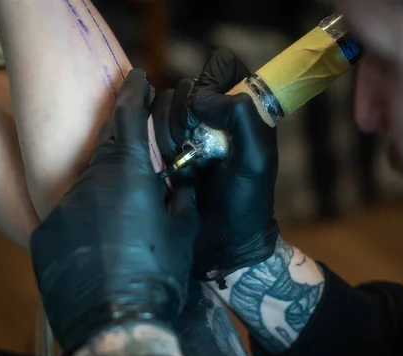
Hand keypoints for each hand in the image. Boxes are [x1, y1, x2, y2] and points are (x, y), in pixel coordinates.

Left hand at [30, 69, 198, 355]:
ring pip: (86, 188)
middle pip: (105, 152)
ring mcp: (61, 209)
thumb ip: (181, 199)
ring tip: (123, 222)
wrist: (116, 324)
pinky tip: (100, 246)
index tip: (138, 78)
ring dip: (105, 194)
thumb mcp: (182, 233)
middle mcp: (87, 183)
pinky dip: (86, 222)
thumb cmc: (158, 275)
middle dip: (121, 148)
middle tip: (137, 160)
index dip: (135, 94)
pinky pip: (68, 218)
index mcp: (125, 175)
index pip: (128, 119)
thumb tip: (179, 185)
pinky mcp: (44, 235)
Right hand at [154, 50, 279, 282]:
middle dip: (186, 117)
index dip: (211, 82)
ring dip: (170, 135)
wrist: (221, 243)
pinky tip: (172, 170)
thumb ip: (240, 117)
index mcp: (242, 107)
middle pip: (184, 86)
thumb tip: (202, 98)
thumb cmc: (246, 203)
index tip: (211, 113)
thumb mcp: (255, 159)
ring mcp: (187, 130)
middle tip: (198, 148)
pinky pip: (147, 128)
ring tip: (186, 164)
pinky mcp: (165, 148)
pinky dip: (156, 147)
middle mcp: (213, 113)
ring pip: (161, 107)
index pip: (221, 64)